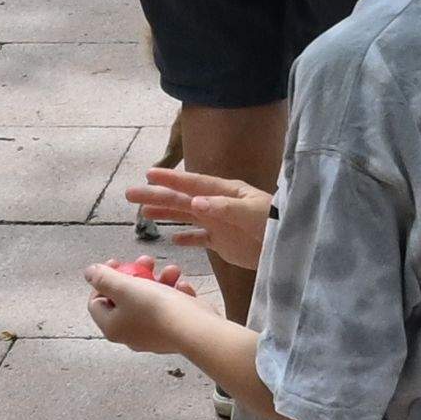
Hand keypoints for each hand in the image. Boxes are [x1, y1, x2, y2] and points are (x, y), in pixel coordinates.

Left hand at [80, 253, 200, 352]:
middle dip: (137, 275)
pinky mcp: (172, 332)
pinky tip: (183, 287)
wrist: (195, 329)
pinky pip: (169, 309)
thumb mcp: (125, 287)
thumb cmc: (156, 308)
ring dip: (160, 280)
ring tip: (173, 270)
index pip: (96, 302)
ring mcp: (152, 335)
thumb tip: (89, 272)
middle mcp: (129, 334)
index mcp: (112, 327)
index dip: (104, 279)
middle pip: (125, 299)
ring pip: (150, 300)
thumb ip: (104, 278)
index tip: (118, 263)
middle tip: (146, 261)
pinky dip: (175, 295)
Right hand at [123, 165, 271, 275]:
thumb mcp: (250, 213)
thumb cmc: (273, 223)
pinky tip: (172, 240)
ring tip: (143, 214)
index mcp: (225, 192)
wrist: (289, 245)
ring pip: (186, 217)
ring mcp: (219, 223)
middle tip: (131, 195)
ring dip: (166, 214)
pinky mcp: (223, 242)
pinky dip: (186, 239)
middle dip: (158, 196)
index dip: (171, 179)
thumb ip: (223, 208)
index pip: (192, 184)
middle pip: (182, 199)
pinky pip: (200, 239)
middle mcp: (218, 204)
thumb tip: (194, 202)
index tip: (148, 174)